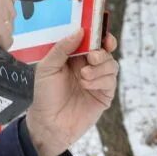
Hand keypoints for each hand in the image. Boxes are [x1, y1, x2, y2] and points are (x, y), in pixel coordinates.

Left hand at [25, 29, 118, 155]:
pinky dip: (100, 80)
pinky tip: (86, 85)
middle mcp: (88, 65)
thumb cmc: (45, 94)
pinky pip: (111, 80)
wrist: (49, 123)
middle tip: (92, 56)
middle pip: (105, 50)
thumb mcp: (47, 67)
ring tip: (83, 76)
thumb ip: (62, 48)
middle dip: (102, 50)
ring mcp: (98, 79)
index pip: (91, 39)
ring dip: (99, 67)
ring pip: (111, 64)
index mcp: (74, 56)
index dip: (99, 33)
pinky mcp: (104, 94)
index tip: (101, 32)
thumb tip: (79, 31)